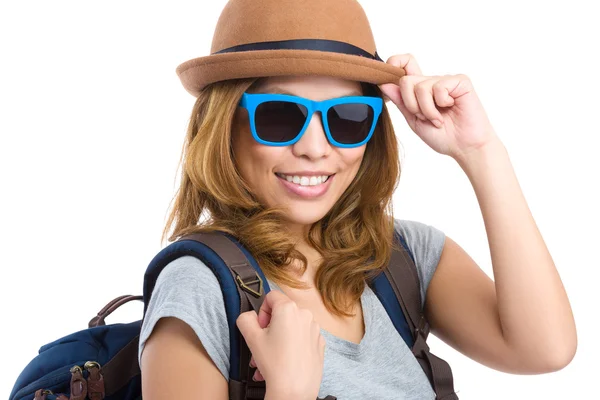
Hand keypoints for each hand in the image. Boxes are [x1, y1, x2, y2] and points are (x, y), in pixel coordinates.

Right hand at [236, 290, 324, 398]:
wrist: (294, 390)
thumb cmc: (274, 363)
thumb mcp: (250, 337)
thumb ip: (245, 318)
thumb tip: (250, 316)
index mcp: (289, 308)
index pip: (271, 296)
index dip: (262, 312)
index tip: (260, 328)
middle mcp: (305, 314)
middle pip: (282, 313)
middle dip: (269, 328)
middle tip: (263, 345)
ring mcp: (315, 329)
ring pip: (292, 327)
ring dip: (279, 339)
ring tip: (271, 358)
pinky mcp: (320, 343)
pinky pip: (303, 338)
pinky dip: (293, 346)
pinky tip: (285, 361)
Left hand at [379, 54, 499, 161]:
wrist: (464, 147)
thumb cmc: (443, 136)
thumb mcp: (414, 120)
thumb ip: (401, 102)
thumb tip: (383, 83)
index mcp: (419, 89)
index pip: (402, 64)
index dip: (392, 65)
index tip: (386, 85)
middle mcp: (431, 81)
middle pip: (405, 80)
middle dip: (411, 105)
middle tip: (424, 117)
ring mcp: (445, 80)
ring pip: (420, 87)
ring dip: (427, 110)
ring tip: (438, 119)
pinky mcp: (460, 81)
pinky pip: (438, 87)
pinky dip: (440, 104)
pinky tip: (450, 109)